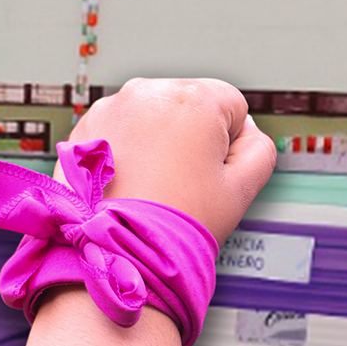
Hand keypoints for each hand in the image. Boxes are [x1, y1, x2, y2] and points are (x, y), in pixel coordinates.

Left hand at [69, 79, 277, 243]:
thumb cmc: (177, 224)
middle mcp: (148, 91)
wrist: (118, 254)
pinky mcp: (86, 127)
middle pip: (189, 107)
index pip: (232, 106)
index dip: (228, 145)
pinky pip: (121, 129)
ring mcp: (112, 107)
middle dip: (190, 138)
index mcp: (193, 98)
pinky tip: (129, 183)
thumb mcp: (241, 189)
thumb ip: (260, 148)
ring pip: (153, 117)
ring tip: (152, 186)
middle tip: (180, 183)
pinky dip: (127, 150)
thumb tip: (246, 129)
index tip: (208, 175)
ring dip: (157, 142)